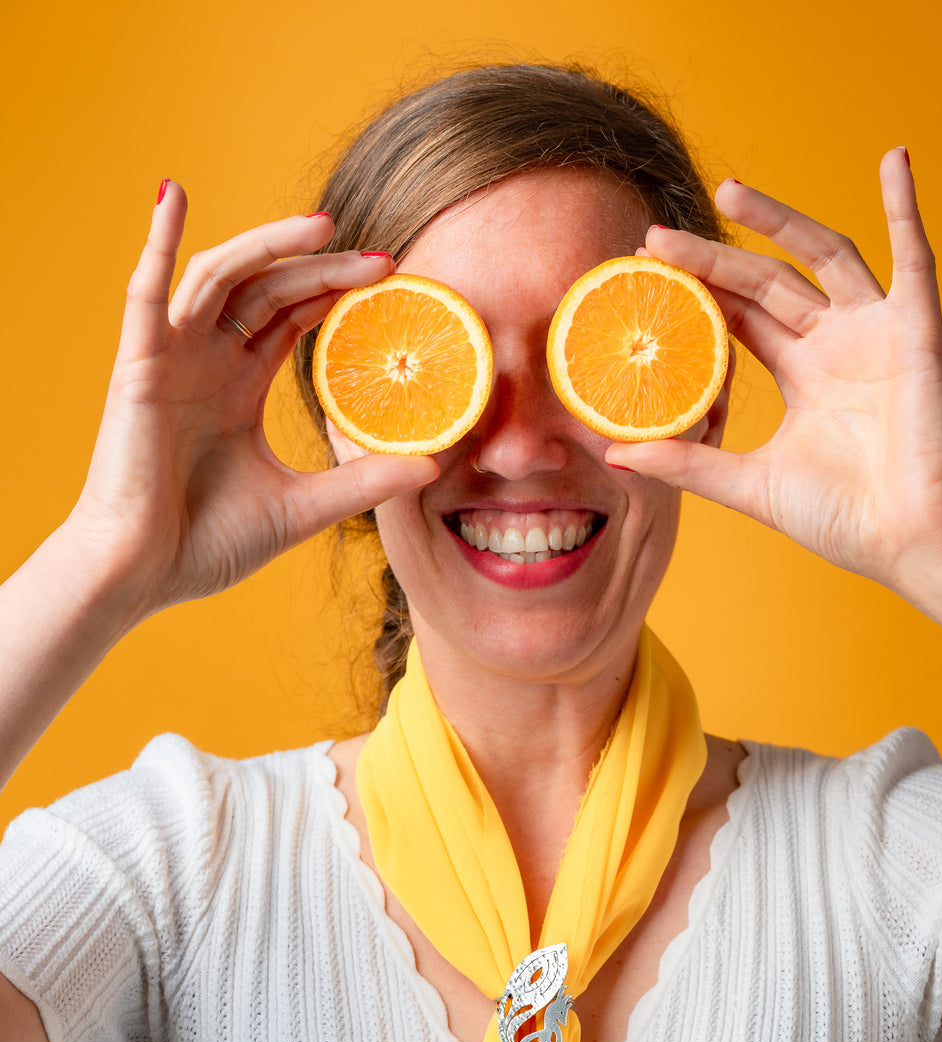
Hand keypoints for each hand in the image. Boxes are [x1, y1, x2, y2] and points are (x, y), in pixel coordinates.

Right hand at [67, 183, 436, 618]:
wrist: (143, 575)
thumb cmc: (207, 545)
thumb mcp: (304, 508)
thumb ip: (363, 481)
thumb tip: (435, 466)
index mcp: (237, 390)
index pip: (290, 318)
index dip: (336, 293)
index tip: (392, 280)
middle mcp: (205, 364)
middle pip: (268, 290)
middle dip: (322, 268)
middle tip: (381, 260)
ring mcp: (170, 359)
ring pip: (222, 277)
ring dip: (268, 244)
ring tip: (324, 227)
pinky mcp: (138, 366)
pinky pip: (144, 290)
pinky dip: (156, 239)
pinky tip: (174, 197)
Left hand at [607, 150, 941, 597]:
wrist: (912, 542)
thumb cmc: (843, 520)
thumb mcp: (749, 485)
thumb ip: (687, 462)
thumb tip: (614, 454)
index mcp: (804, 375)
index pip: (741, 317)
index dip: (698, 292)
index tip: (645, 274)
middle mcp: (838, 345)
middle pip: (768, 281)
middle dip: (714, 258)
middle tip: (656, 239)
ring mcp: (878, 332)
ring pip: (824, 255)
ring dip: (781, 220)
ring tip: (730, 190)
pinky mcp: (918, 331)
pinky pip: (915, 257)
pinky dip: (908, 206)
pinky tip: (894, 160)